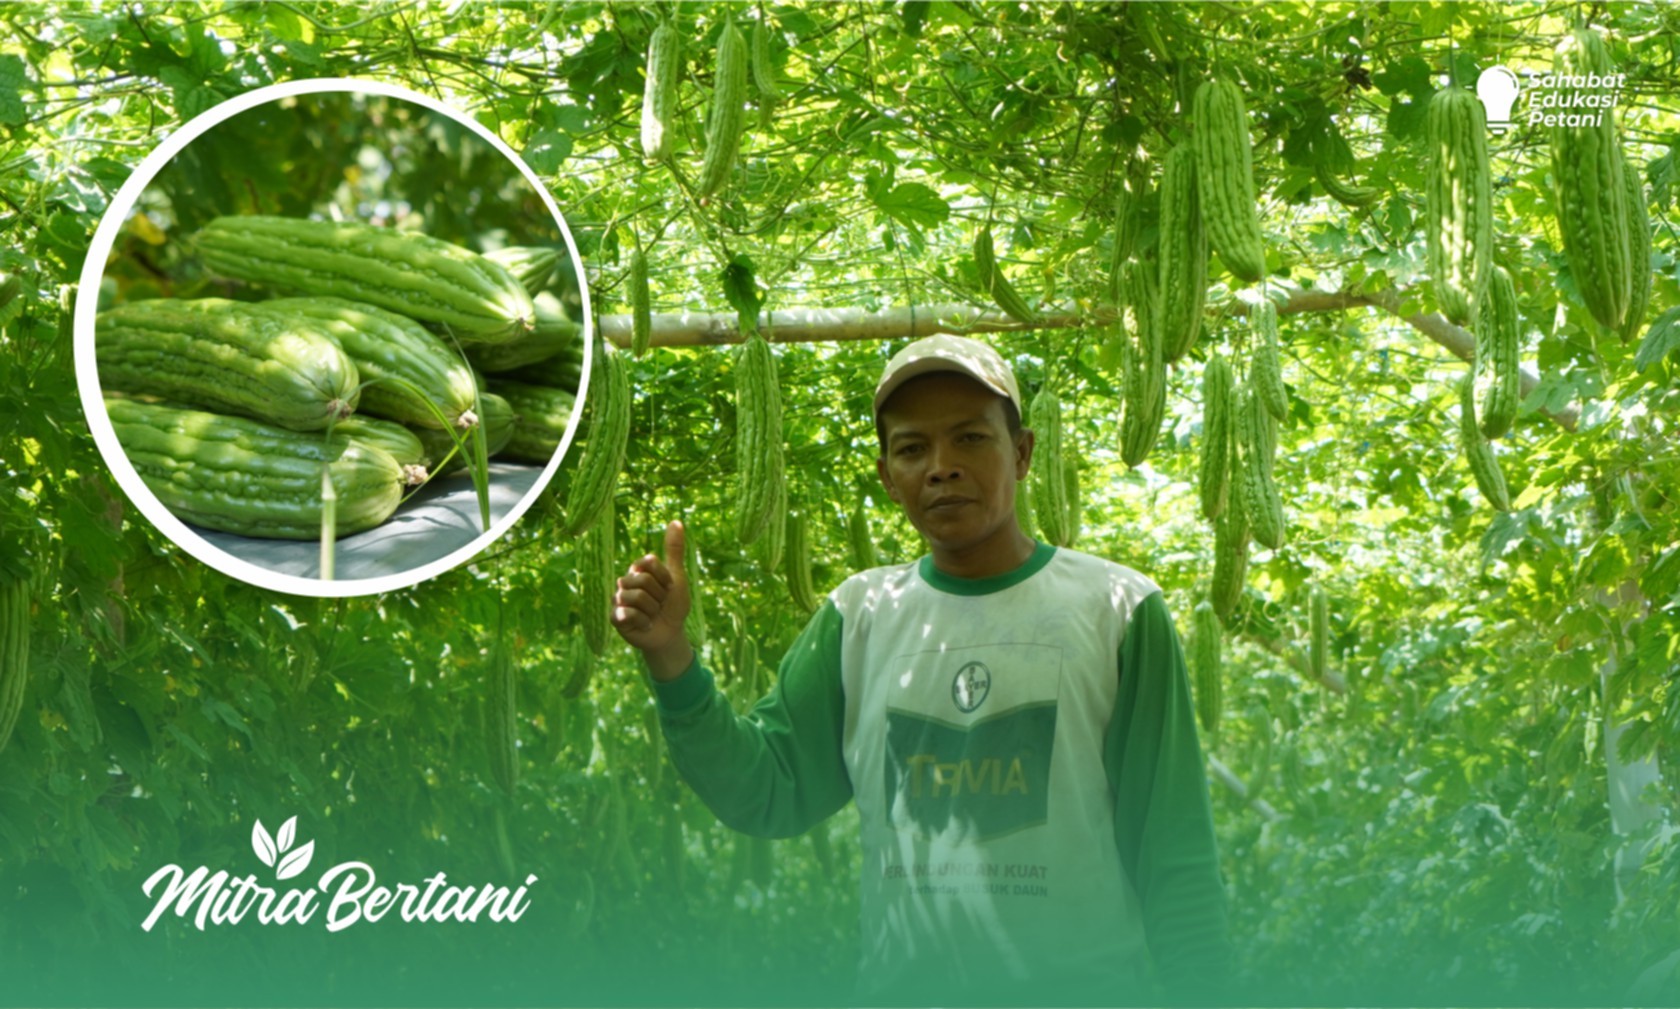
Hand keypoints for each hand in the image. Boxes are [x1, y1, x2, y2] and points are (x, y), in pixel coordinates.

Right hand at [611, 519, 694, 681]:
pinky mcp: (614, 617)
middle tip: (660, 604)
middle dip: (660, 596)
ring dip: (652, 610)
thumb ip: (674, 550)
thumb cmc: (673, 604)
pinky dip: (644, 622)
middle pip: (643, 580)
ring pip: (637, 597)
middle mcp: (625, 582)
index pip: (649, 562)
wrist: (670, 632)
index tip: (668, 587)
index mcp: (638, 570)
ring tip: (652, 615)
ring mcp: (618, 600)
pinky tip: (644, 625)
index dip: (664, 578)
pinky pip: (628, 614)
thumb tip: (677, 520)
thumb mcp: (677, 576)